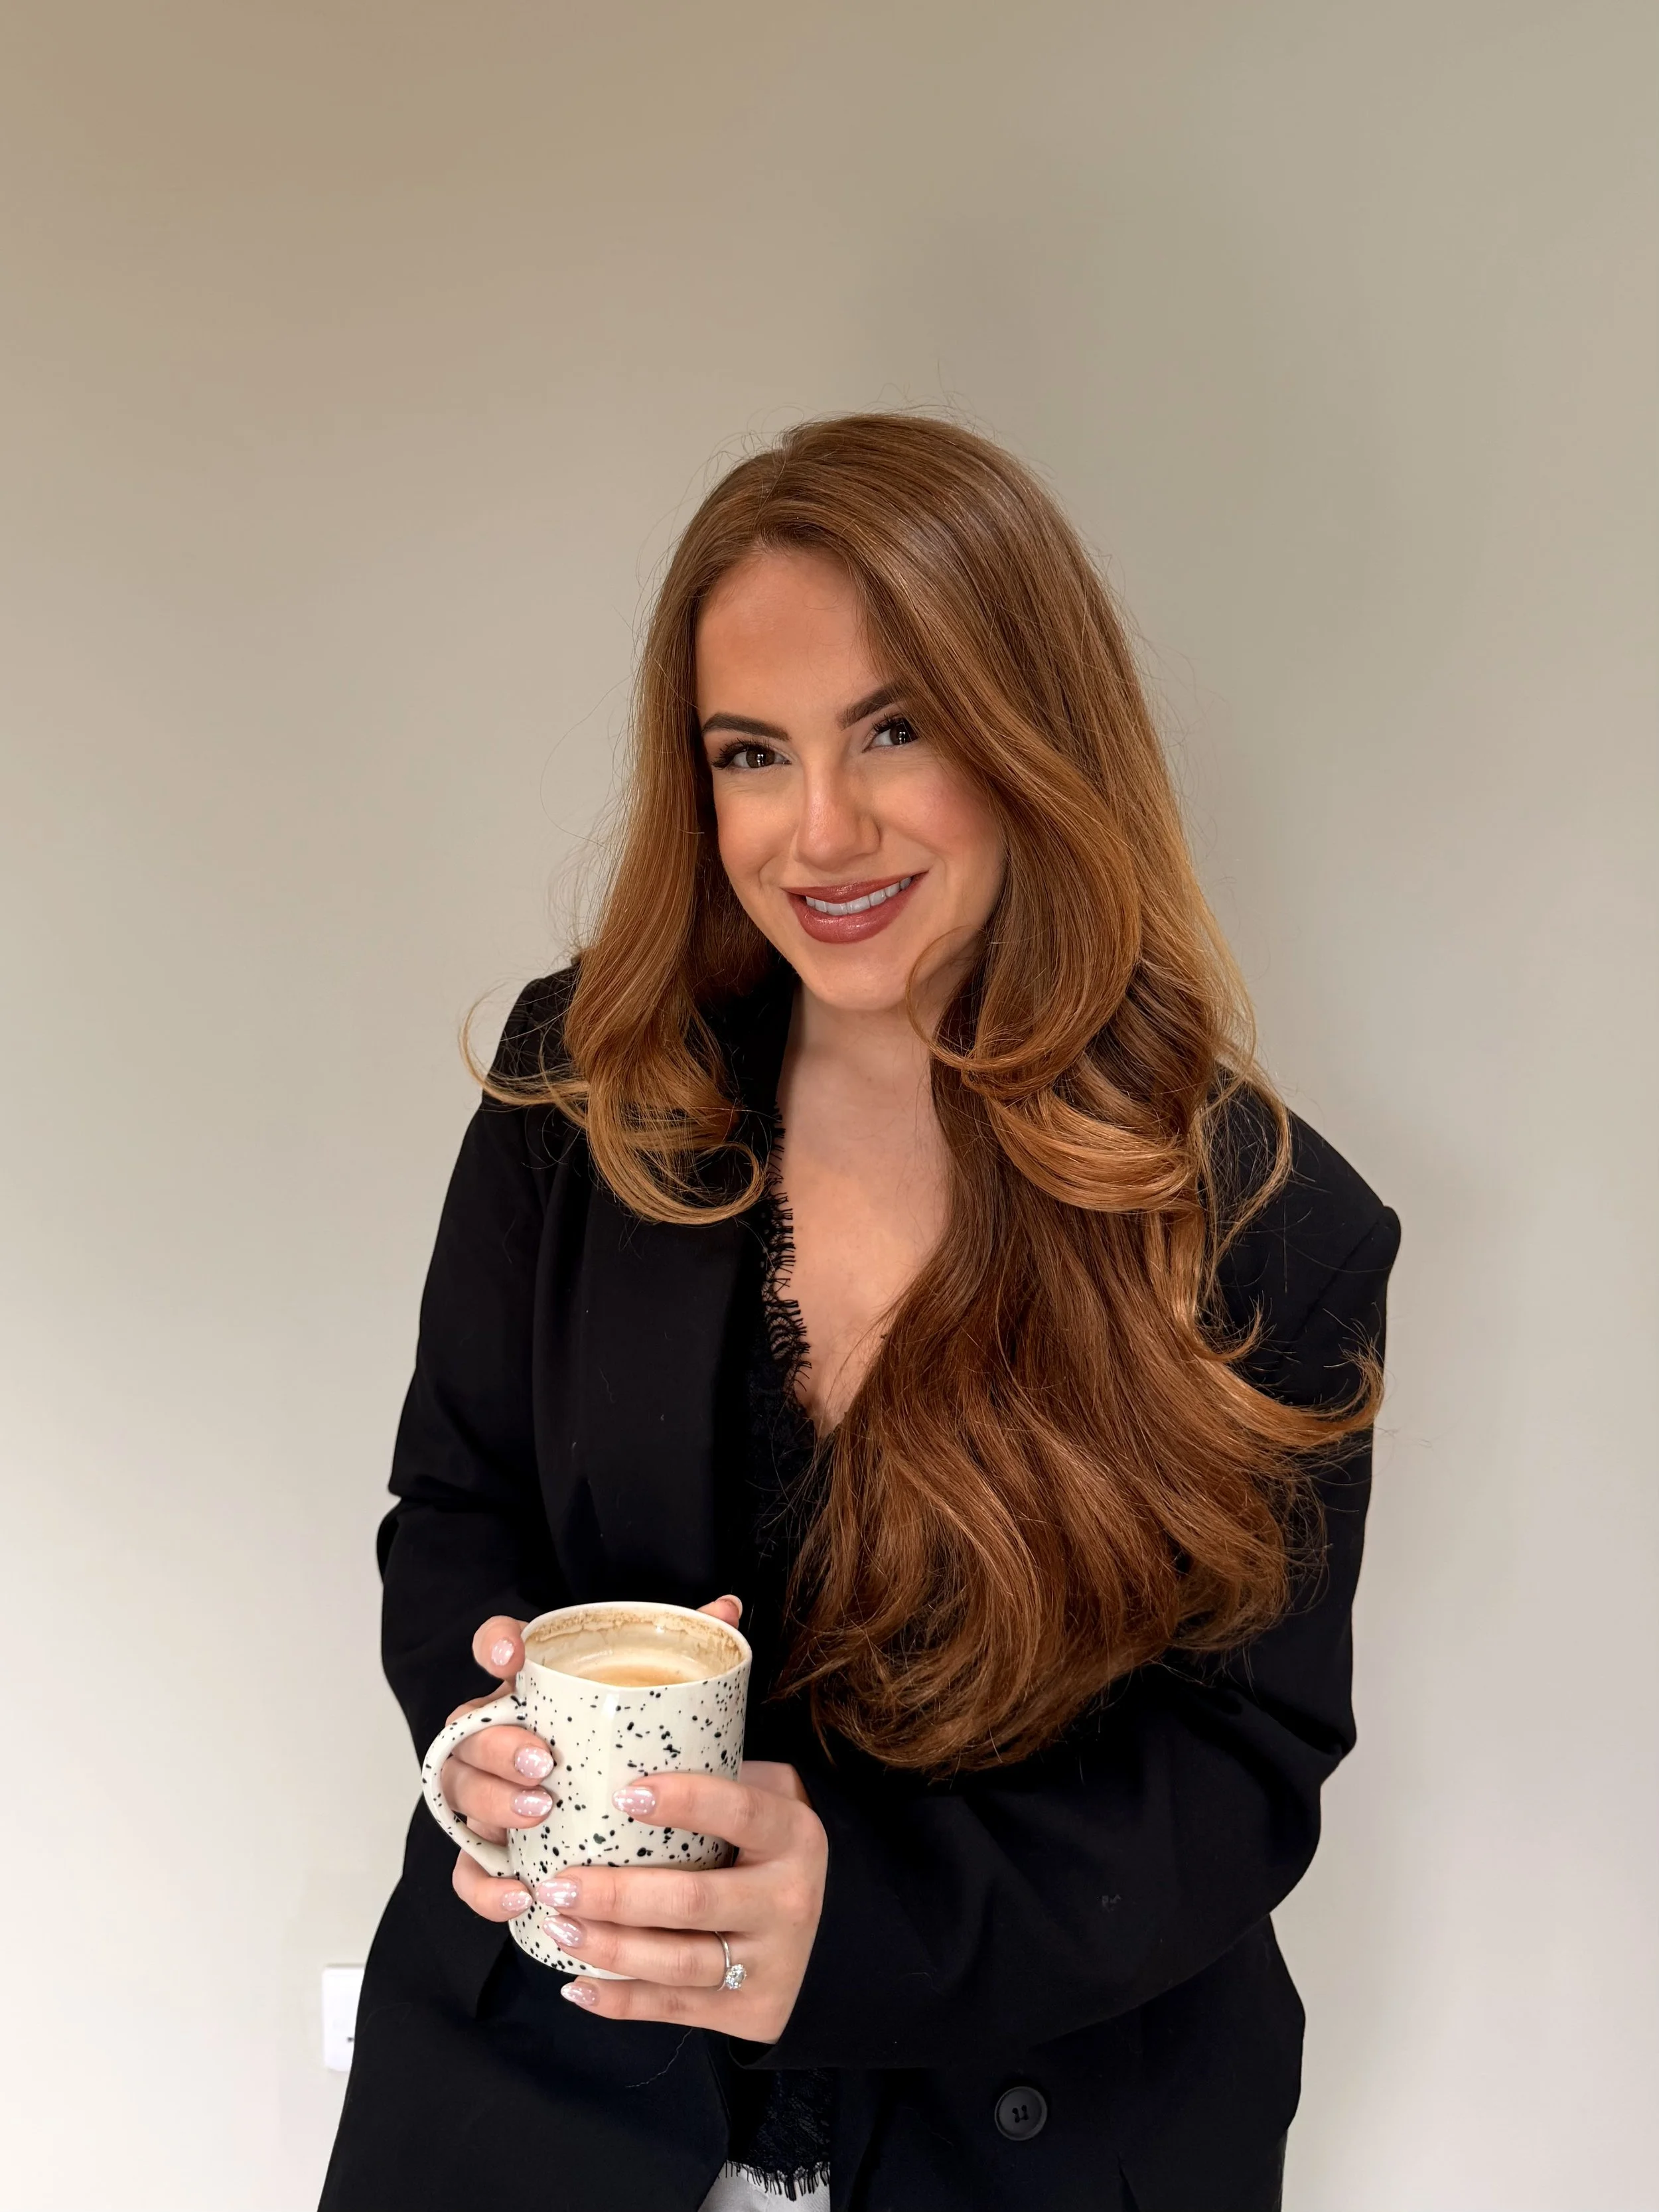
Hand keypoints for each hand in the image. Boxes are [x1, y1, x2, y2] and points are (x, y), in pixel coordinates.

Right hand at [445, 1598, 747, 1925]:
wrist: (619, 1830)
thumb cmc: (630, 1753)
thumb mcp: (656, 1705)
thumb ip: (685, 1653)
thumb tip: (728, 1607)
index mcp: (532, 1691)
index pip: (497, 1648)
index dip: (496, 1645)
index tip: (516, 1657)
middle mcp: (497, 1736)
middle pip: (471, 1729)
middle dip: (499, 1744)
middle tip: (545, 1762)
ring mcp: (485, 1794)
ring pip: (461, 1791)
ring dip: (493, 1802)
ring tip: (541, 1813)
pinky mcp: (488, 1853)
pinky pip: (468, 1870)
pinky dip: (488, 1884)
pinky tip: (523, 1890)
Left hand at [540, 1760, 827, 2044]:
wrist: (834, 1937)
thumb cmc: (769, 1851)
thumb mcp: (769, 1802)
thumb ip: (718, 1775)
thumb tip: (623, 1752)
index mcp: (794, 1837)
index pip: (739, 1813)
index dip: (684, 1801)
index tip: (623, 1795)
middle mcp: (789, 1901)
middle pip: (692, 1901)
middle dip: (616, 1895)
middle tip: (557, 1885)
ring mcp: (771, 1964)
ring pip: (677, 1963)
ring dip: (608, 1948)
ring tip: (557, 1926)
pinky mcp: (749, 2012)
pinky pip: (673, 2009)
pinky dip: (618, 2001)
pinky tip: (575, 1984)